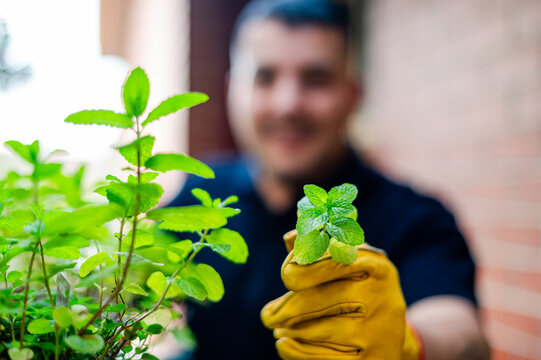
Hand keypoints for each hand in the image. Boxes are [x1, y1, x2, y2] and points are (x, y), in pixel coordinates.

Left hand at [261, 230, 421, 359]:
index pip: (327, 260)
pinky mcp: (371, 359)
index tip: (286, 274)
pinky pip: (322, 357)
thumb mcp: (350, 261)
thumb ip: (320, 246)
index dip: (299, 266)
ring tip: (277, 326)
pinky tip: (282, 343)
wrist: (394, 336)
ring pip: (316, 329)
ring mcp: (377, 331)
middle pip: (317, 298)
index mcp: (374, 264)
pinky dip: (295, 351)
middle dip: (285, 307)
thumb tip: (291, 238)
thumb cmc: (361, 288)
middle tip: (266, 315)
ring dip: (290, 328)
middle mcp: (380, 296)